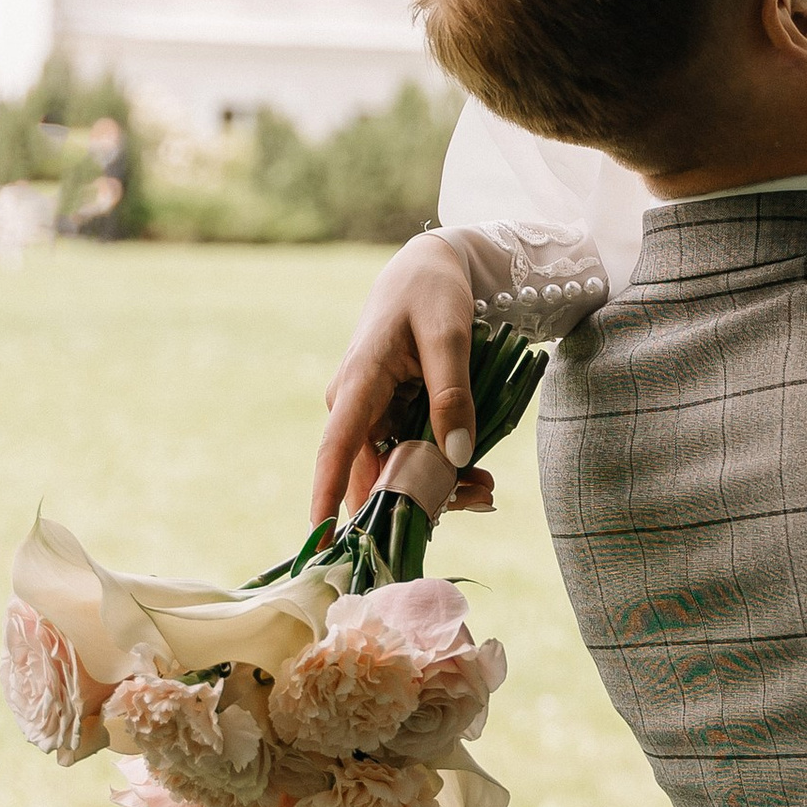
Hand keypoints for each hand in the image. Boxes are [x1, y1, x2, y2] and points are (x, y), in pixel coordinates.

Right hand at [311, 232, 478, 526]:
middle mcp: (355, 408)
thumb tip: (455, 457)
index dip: (328, 493)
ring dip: (436, 489)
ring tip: (486, 489)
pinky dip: (439, 471)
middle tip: (477, 499)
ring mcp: (371, 416)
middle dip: (415, 501)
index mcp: (358, 384)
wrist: (426, 270)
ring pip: (393, 472)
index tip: (320, 537)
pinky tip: (477, 478)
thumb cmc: (431, 293)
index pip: (336, 448)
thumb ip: (452, 394)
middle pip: (372, 474)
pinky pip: (408, 457)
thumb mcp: (449, 336)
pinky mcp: (390, 419)